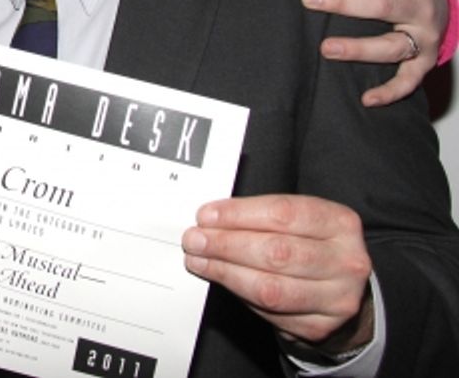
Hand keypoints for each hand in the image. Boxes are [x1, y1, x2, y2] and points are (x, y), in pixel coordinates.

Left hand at [183, 194, 373, 351]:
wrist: (341, 288)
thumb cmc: (311, 244)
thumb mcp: (299, 220)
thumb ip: (260, 216)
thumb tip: (211, 219)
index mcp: (340, 223)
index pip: (283, 213)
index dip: (239, 214)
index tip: (206, 215)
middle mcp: (346, 261)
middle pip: (276, 252)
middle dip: (226, 245)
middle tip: (194, 240)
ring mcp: (337, 298)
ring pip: (270, 287)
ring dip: (225, 272)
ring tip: (199, 260)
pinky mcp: (320, 327)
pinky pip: (269, 312)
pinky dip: (239, 294)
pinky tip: (221, 279)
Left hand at [301, 0, 446, 105]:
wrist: (438, 10)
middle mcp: (422, 3)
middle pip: (386, 4)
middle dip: (347, 3)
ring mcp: (424, 34)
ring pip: (394, 45)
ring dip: (360, 48)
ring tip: (325, 48)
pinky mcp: (423, 61)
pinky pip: (408, 79)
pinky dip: (389, 91)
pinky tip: (366, 98)